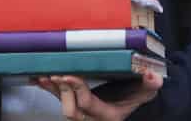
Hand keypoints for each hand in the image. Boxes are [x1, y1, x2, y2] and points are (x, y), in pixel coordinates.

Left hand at [34, 72, 162, 120]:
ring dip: (51, 90)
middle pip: (70, 109)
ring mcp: (80, 113)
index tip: (69, 76)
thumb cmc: (133, 98)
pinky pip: (57, 98)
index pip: (87, 103)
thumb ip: (149, 86)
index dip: (77, 90)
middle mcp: (90, 117)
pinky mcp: (73, 105)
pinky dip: (47, 88)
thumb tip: (153, 77)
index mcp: (106, 115)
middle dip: (62, 91)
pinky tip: (37, 78)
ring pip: (61, 104)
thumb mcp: (144, 93)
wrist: (125, 107)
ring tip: (41, 75)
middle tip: (55, 74)